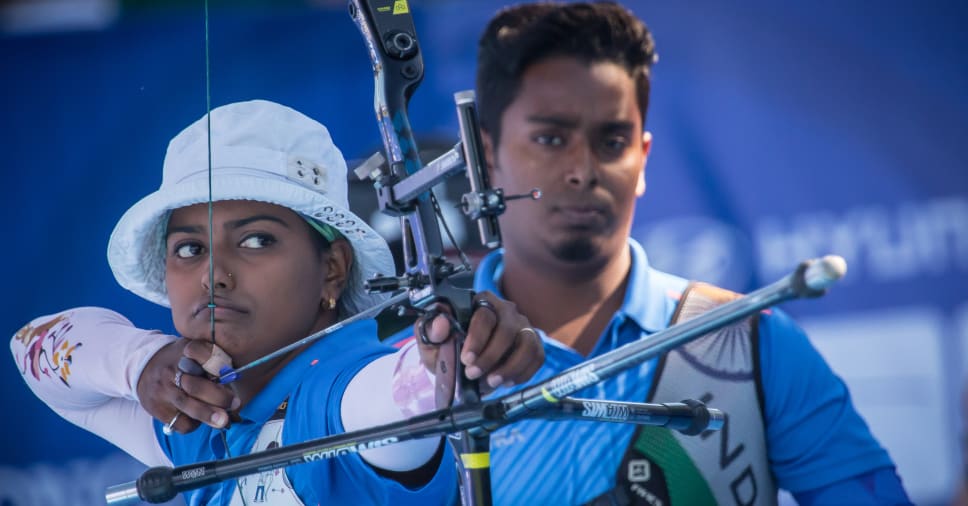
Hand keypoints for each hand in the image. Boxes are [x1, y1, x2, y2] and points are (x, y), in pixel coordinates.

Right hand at [136, 339, 239, 434]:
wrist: (143, 367)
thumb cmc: (180, 359)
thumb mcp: (193, 348)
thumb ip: (212, 357)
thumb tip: (234, 377)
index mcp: (185, 351)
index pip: (201, 353)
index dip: (218, 364)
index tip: (232, 373)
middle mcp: (171, 370)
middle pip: (196, 385)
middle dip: (218, 397)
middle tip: (235, 403)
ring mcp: (163, 390)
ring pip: (187, 405)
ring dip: (208, 415)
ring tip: (223, 421)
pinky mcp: (156, 408)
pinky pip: (179, 422)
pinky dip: (194, 424)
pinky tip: (199, 419)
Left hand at [416, 291, 542, 390]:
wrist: (462, 366)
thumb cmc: (449, 349)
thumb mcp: (432, 342)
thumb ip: (431, 331)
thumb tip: (442, 323)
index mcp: (480, 303)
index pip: (484, 316)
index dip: (477, 339)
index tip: (466, 359)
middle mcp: (506, 310)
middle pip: (507, 330)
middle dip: (490, 357)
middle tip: (473, 374)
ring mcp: (522, 326)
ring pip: (527, 344)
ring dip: (510, 367)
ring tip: (492, 382)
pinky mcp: (533, 343)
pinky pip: (536, 357)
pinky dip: (522, 373)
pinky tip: (506, 381)